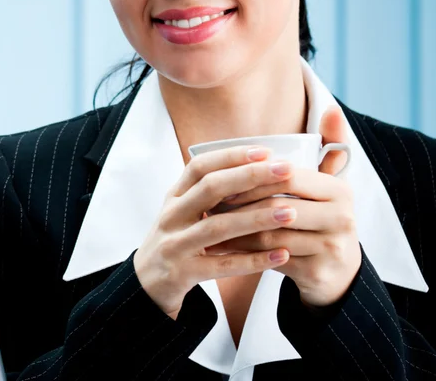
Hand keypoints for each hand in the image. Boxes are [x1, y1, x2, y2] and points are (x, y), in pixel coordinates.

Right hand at [133, 145, 294, 318]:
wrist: (145, 284)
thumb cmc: (174, 241)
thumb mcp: (182, 211)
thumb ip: (208, 193)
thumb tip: (255, 168)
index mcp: (175, 196)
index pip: (201, 166)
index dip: (232, 156)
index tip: (265, 152)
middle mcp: (172, 216)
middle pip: (210, 189)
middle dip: (250, 176)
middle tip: (286, 170)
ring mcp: (175, 244)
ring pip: (218, 227)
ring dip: (256, 218)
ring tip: (290, 212)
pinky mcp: (182, 273)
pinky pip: (222, 266)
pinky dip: (253, 260)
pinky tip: (280, 254)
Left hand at [204, 106, 361, 307]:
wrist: (337, 273)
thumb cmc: (321, 218)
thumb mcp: (327, 184)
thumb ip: (329, 146)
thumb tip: (331, 108)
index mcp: (339, 190)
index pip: (286, 176)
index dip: (251, 177)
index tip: (223, 178)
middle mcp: (342, 218)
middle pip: (275, 206)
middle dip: (238, 204)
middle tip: (208, 202)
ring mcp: (332, 249)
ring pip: (269, 234)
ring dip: (234, 229)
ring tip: (208, 222)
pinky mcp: (318, 274)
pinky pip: (269, 260)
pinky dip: (242, 252)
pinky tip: (221, 247)